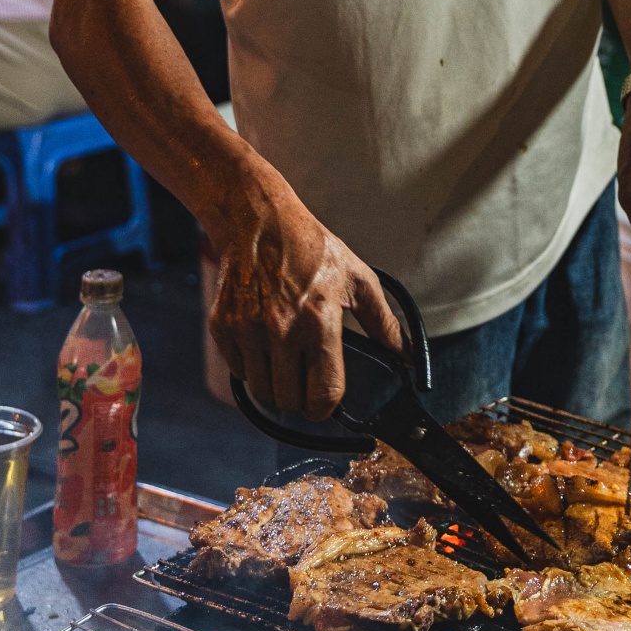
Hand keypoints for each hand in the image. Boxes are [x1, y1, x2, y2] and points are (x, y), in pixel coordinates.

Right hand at [207, 173, 403, 418]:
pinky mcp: (223, 327)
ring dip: (275, 386)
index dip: (326, 408)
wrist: (257, 222)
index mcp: (320, 321)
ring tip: (285, 365)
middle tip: (305, 383)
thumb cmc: (311, 248)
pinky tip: (264, 347)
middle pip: (289, 400)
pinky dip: (251, 368)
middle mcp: (282, 330)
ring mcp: (248, 330)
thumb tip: (407, 356)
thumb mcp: (357, 279)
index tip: (326, 403)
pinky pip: (237, 371)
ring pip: (261, 391)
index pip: (323, 393)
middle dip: (300, 399)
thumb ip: (384, 323)